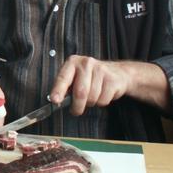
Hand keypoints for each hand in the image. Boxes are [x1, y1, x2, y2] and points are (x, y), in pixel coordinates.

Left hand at [49, 56, 169, 114]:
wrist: (118, 72)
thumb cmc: (91, 77)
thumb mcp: (76, 77)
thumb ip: (66, 87)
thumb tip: (56, 100)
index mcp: (72, 62)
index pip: (63, 78)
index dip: (58, 90)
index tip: (55, 100)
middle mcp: (86, 63)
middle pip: (80, 92)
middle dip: (77, 106)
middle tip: (76, 110)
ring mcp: (100, 70)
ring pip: (92, 98)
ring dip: (91, 103)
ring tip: (92, 95)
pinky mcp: (112, 79)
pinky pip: (103, 100)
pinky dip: (101, 102)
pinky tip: (103, 93)